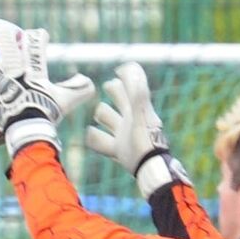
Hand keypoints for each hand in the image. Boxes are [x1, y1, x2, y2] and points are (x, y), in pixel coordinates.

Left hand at [0, 25, 94, 157]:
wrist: (30, 130)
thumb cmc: (48, 115)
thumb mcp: (68, 102)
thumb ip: (80, 90)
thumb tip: (88, 81)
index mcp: (34, 74)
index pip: (37, 50)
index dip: (39, 40)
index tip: (41, 35)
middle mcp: (15, 76)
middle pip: (9, 52)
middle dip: (6, 40)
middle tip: (2, 31)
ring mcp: (2, 88)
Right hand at [85, 62, 190, 198]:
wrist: (149, 170)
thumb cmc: (146, 140)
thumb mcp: (141, 112)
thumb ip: (136, 90)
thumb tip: (127, 68)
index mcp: (137, 106)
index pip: (133, 81)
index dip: (125, 73)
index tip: (117, 71)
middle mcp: (130, 118)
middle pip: (119, 96)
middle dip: (113, 90)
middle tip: (109, 87)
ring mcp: (123, 134)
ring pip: (107, 117)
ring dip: (102, 114)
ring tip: (99, 116)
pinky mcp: (118, 151)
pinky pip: (100, 141)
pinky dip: (93, 137)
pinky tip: (90, 135)